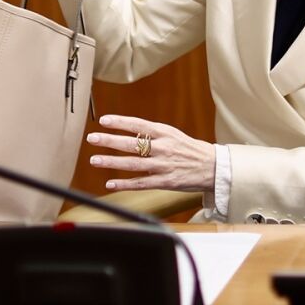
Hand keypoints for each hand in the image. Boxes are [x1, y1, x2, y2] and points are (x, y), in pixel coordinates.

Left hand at [87, 114, 215, 192]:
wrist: (212, 167)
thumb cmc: (189, 149)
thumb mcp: (173, 134)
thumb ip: (152, 134)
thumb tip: (129, 131)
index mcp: (165, 133)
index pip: (138, 125)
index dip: (120, 122)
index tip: (103, 120)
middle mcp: (162, 148)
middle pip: (132, 144)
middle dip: (110, 140)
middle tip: (92, 138)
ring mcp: (163, 165)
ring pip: (133, 163)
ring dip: (112, 161)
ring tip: (95, 160)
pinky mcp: (165, 182)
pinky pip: (141, 183)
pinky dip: (124, 184)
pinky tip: (110, 183)